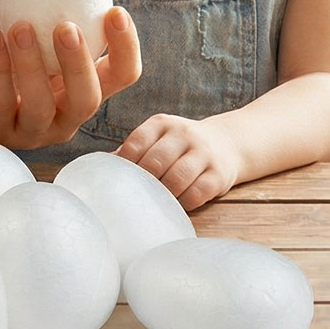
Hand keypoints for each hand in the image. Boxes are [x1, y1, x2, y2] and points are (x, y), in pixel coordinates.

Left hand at [0, 6, 140, 151]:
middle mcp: (63, 116)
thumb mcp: (31, 36)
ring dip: (31, 63)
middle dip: (80, 63)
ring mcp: (30, 131)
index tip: (114, 11)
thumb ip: (52, 13)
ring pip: (41, 106)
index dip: (126, 47)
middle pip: (89, 100)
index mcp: (81, 89)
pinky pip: (0, 102)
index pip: (121, 76)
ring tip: (19, 27)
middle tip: (67, 27)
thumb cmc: (1, 65)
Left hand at [115, 115, 242, 208]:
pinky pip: (196, 194)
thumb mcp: (158, 138)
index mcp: (162, 123)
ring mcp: (203, 153)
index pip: (137, 142)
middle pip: (155, 162)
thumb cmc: (180, 146)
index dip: (126, 164)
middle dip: (144, 182)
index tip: (121, 180)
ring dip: (164, 195)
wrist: (227, 144)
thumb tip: (103, 166)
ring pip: (176, 179)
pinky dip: (183, 203)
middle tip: (138, 196)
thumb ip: (134, 150)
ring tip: (157, 202)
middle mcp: (184, 134)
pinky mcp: (219, 174)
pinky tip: (178, 205)